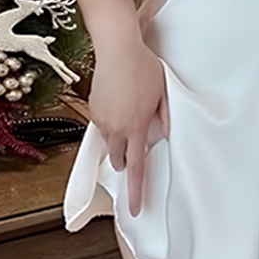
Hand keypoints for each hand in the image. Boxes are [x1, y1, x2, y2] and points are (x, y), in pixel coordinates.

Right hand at [88, 35, 169, 215]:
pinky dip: (110, 123)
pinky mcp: (93, 110)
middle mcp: (117, 128)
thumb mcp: (163, 92)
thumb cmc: (144, 68)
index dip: (136, 190)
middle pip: (118, 159)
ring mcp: (102, 119)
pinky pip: (102, 126)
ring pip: (109, 142)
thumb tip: (165, 136)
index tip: (135, 208)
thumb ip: (166, 117)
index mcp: (136, 127)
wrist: (118, 49)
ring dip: (118, 140)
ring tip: (129, 118)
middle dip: (126, 160)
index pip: (137, 167)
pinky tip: (119, 104)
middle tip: (134, 149)